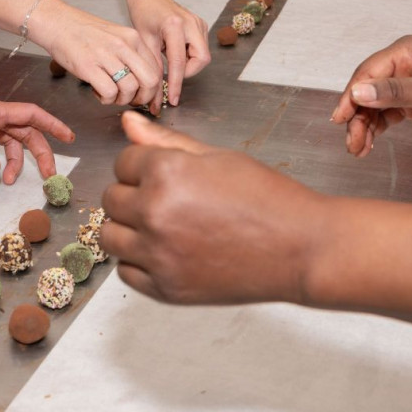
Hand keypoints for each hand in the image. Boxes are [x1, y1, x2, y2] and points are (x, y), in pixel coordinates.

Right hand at [30, 0, 165, 112]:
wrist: (57, 23)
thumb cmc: (83, 32)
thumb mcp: (115, 37)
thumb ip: (131, 54)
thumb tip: (142, 80)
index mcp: (133, 38)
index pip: (156, 69)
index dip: (152, 89)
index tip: (144, 96)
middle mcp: (124, 46)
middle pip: (150, 81)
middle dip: (142, 97)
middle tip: (130, 100)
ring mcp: (106, 56)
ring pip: (130, 89)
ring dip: (121, 99)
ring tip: (109, 95)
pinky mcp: (89, 67)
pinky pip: (109, 92)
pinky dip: (106, 99)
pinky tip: (97, 92)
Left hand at [101, 112, 323, 304]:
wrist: (302, 248)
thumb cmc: (266, 198)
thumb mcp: (216, 157)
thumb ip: (165, 141)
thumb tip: (128, 122)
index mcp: (165, 173)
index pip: (123, 162)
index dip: (145, 165)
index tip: (169, 174)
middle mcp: (154, 213)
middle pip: (112, 199)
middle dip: (133, 194)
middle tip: (170, 200)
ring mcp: (158, 255)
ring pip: (110, 236)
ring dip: (128, 228)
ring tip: (162, 226)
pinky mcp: (166, 288)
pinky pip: (126, 272)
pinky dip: (139, 262)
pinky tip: (166, 252)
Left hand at [124, 0, 210, 105]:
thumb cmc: (144, 14)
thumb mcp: (145, 42)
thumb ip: (153, 68)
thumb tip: (155, 96)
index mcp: (174, 25)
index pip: (179, 62)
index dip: (176, 84)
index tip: (173, 99)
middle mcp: (191, 23)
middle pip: (201, 60)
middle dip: (188, 72)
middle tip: (172, 73)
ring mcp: (199, 23)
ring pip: (203, 56)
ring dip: (188, 64)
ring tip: (169, 57)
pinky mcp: (202, 25)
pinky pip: (201, 48)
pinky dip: (189, 55)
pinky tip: (175, 50)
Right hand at [330, 36, 411, 157]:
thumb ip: (395, 92)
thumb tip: (358, 92)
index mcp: (404, 52)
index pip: (367, 74)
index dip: (350, 97)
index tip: (340, 118)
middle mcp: (400, 65)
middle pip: (365, 91)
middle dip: (356, 118)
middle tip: (351, 142)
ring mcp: (403, 83)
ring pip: (372, 106)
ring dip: (364, 127)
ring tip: (358, 150)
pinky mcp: (409, 100)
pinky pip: (385, 114)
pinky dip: (376, 129)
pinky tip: (369, 144)